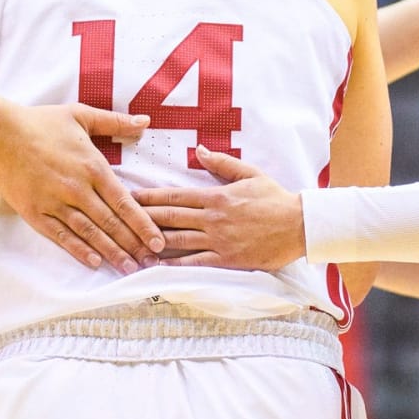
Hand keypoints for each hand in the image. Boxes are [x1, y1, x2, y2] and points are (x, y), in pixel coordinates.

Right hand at [0, 103, 163, 274]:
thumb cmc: (41, 123)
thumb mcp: (81, 115)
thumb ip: (115, 121)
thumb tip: (145, 121)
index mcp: (93, 166)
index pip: (124, 202)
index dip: (143, 224)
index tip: (159, 241)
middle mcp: (77, 189)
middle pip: (111, 223)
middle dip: (134, 245)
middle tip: (151, 263)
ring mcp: (55, 203)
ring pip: (89, 233)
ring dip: (111, 253)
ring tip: (129, 268)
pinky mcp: (36, 213)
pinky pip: (61, 236)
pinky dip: (79, 251)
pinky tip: (94, 263)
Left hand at [132, 145, 306, 270]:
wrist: (300, 224)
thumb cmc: (275, 198)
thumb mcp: (250, 173)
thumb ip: (221, 163)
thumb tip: (198, 150)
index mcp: (216, 196)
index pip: (175, 197)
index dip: (150, 198)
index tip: (130, 196)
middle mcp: (213, 218)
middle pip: (170, 218)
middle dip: (142, 218)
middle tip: (119, 218)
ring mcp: (219, 240)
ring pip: (178, 241)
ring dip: (153, 242)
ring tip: (130, 244)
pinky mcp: (228, 260)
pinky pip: (196, 263)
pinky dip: (175, 266)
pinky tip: (158, 267)